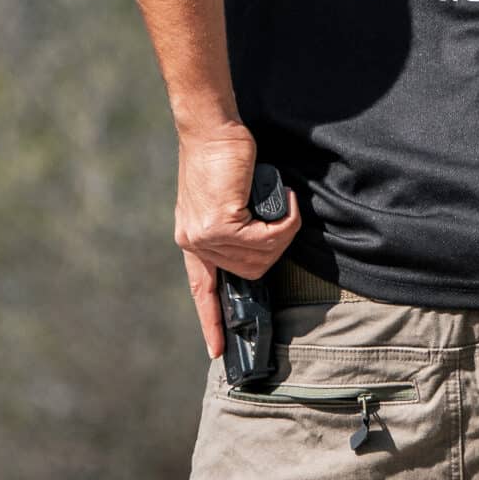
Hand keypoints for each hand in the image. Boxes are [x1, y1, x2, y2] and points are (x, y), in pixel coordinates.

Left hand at [174, 125, 300, 356]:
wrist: (212, 129)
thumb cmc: (222, 156)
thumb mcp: (223, 198)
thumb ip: (233, 224)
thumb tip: (259, 241)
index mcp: (192, 239)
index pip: (201, 290)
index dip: (212, 321)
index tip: (218, 350)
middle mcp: (195, 242)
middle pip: (249, 273)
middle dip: (274, 250)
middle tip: (283, 220)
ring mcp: (205, 236)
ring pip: (262, 257)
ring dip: (282, 234)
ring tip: (284, 206)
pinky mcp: (220, 224)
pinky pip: (267, 238)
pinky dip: (285, 222)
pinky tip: (286, 201)